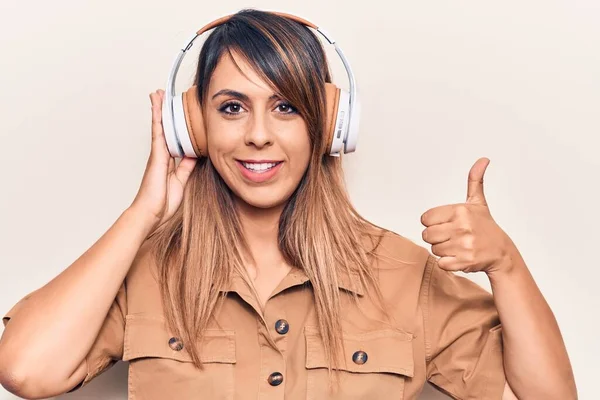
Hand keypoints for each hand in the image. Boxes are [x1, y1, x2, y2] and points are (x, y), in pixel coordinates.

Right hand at [129, 89, 197, 231]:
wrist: (151, 213)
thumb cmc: (163, 203)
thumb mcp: (182, 181)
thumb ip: (187, 167)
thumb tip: (195, 154)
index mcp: (169, 162)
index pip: (175, 139)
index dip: (177, 127)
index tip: (179, 116)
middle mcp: (162, 155)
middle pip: (165, 129)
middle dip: (165, 113)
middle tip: (165, 96)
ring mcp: (158, 153)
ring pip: (160, 126)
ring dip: (159, 109)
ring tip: (158, 93)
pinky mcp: (156, 153)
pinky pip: (158, 129)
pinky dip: (157, 115)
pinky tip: (157, 103)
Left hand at [420, 157, 511, 273]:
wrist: (502, 252)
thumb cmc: (485, 227)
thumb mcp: (478, 203)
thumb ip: (475, 181)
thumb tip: (483, 159)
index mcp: (460, 211)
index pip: (425, 219)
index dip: (433, 223)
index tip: (447, 224)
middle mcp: (462, 227)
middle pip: (427, 235)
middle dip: (437, 238)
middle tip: (453, 236)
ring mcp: (463, 245)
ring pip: (434, 249)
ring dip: (443, 250)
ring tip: (458, 246)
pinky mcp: (463, 262)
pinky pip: (441, 263)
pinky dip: (447, 263)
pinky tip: (460, 256)